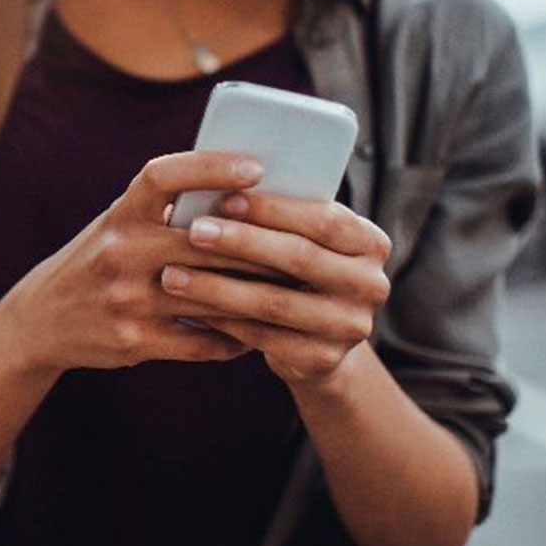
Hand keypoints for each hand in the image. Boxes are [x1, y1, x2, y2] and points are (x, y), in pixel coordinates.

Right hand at [0, 153, 273, 373]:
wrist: (42, 318)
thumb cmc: (100, 258)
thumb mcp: (120, 223)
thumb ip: (168, 211)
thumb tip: (245, 196)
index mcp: (120, 213)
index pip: (164, 176)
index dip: (210, 167)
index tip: (255, 167)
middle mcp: (120, 251)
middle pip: (206, 242)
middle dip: (260, 245)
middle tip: (305, 243)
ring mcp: (126, 299)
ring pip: (212, 295)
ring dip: (258, 294)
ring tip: (296, 290)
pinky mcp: (134, 341)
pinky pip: (201, 340)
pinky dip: (235, 337)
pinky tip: (258, 332)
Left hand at [160, 192, 391, 384]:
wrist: (318, 340)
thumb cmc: (299, 271)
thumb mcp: (305, 240)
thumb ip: (282, 218)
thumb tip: (221, 186)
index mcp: (371, 243)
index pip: (323, 218)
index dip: (273, 209)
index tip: (224, 197)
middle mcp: (372, 285)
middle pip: (299, 258)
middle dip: (241, 242)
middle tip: (194, 231)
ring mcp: (351, 327)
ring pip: (275, 302)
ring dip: (218, 287)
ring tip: (174, 275)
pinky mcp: (323, 360)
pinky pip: (263, 337)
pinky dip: (223, 320)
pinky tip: (190, 307)